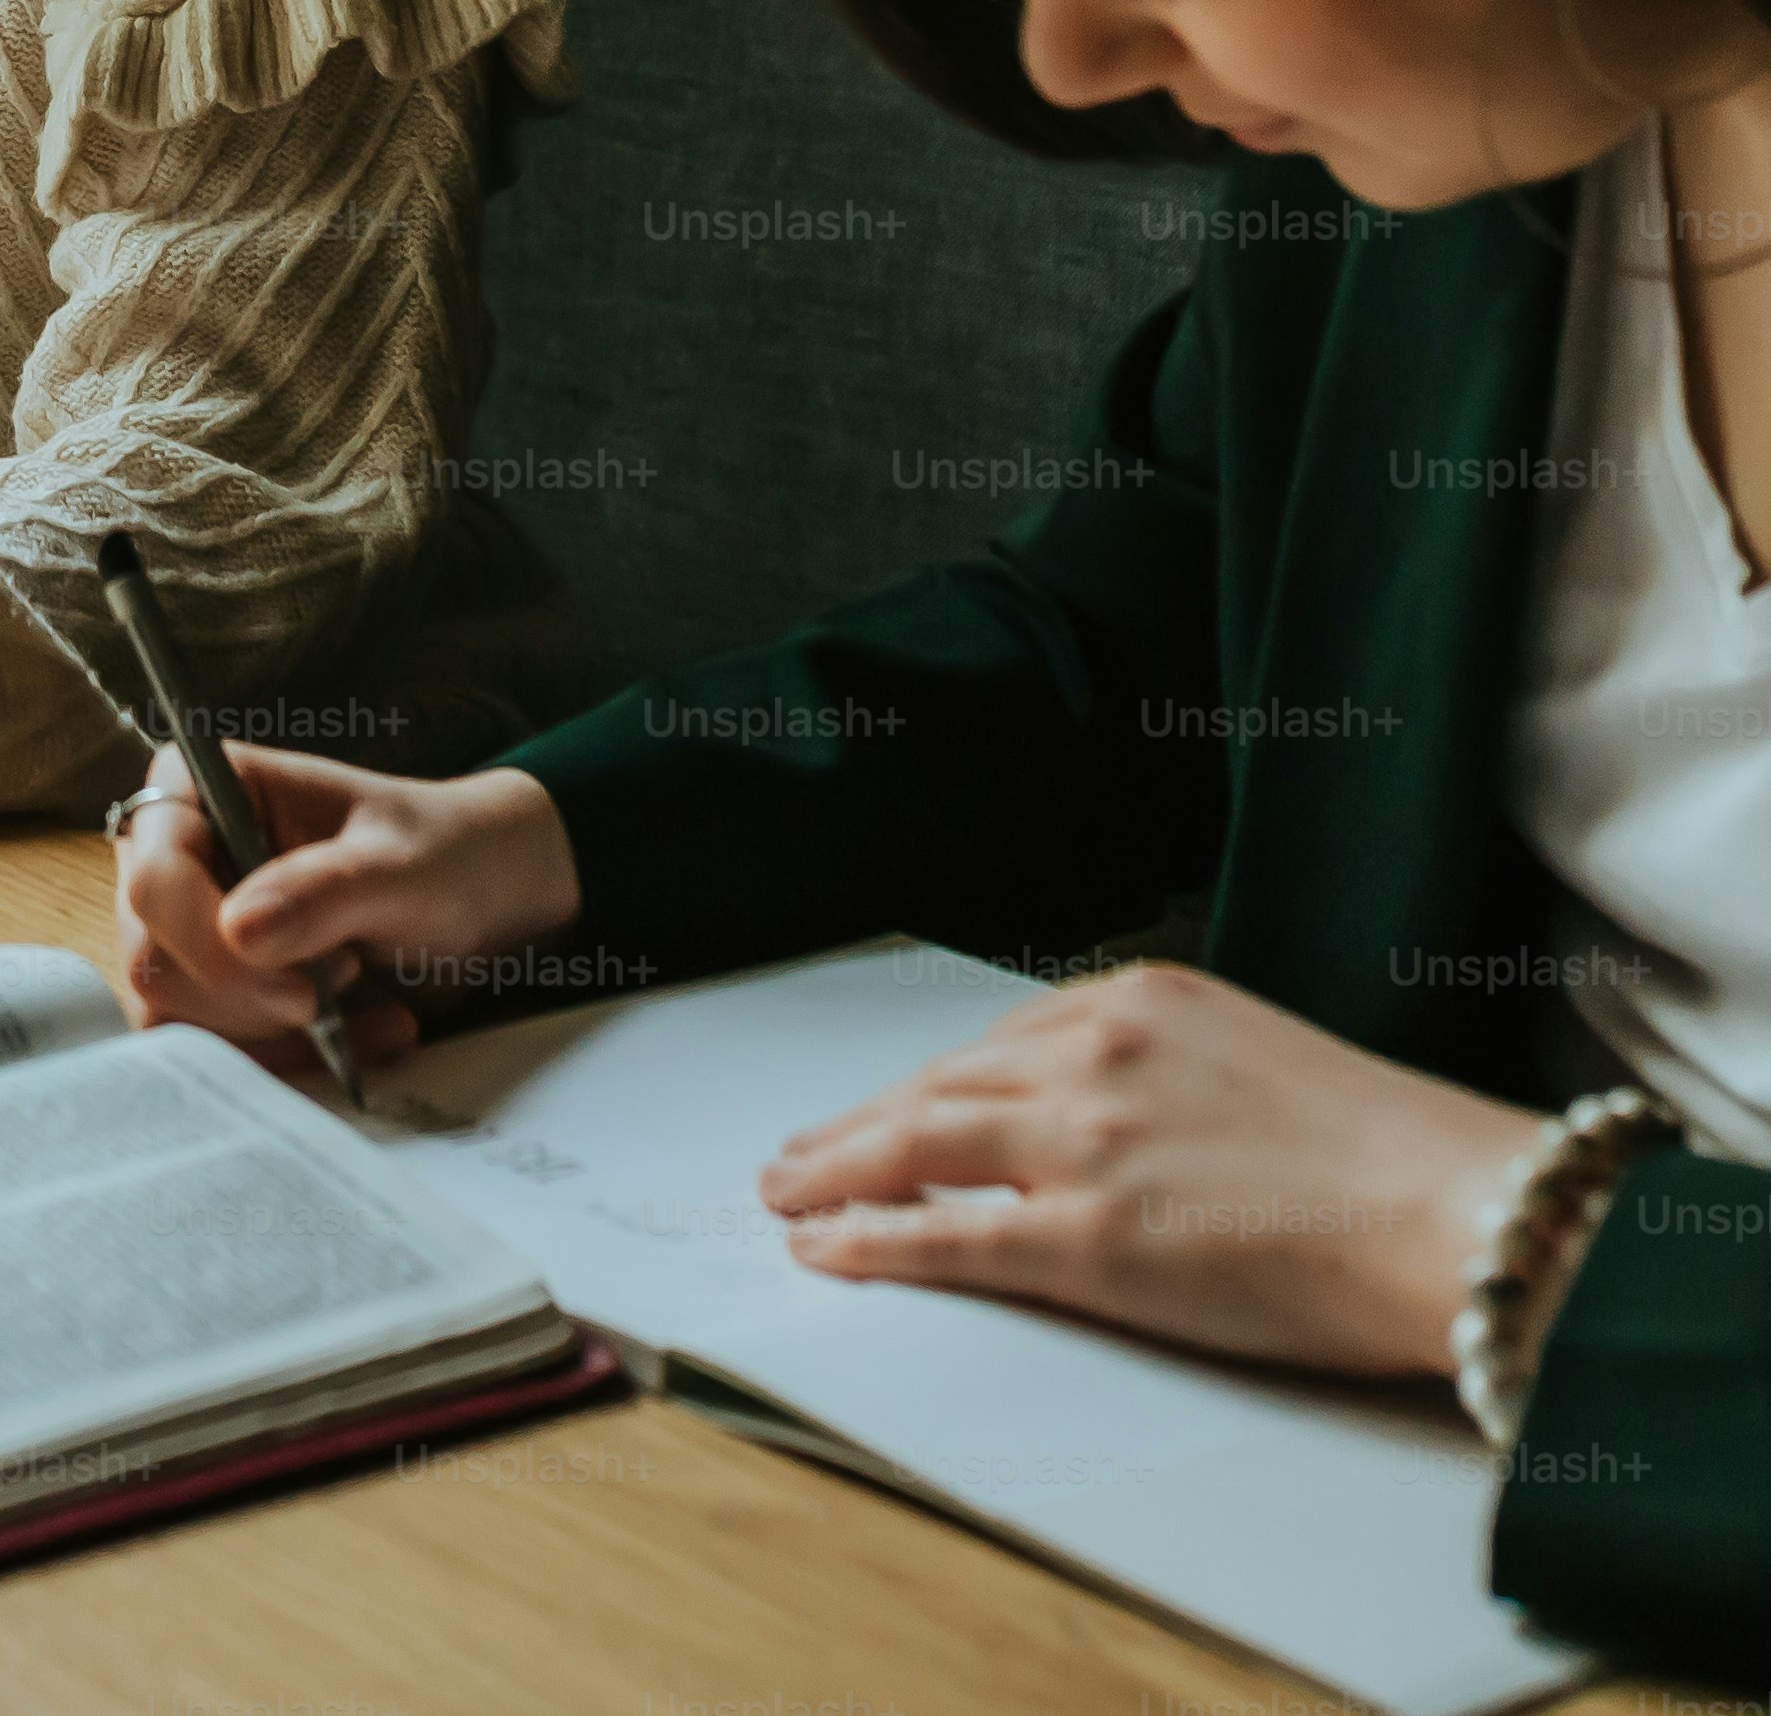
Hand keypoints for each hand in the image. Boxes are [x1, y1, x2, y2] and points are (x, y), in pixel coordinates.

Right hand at [111, 747, 580, 1079]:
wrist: (479, 896)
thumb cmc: (438, 852)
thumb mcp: (399, 864)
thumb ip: (323, 891)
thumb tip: (239, 933)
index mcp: (195, 790)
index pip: (154, 880)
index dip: (213, 946)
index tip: (308, 986)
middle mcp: (170, 859)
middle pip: (155, 960)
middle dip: (255, 999)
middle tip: (346, 980)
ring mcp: (183, 929)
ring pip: (175, 1018)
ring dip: (277, 1036)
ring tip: (366, 1005)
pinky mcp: (208, 990)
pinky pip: (210, 1052)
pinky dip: (289, 1062)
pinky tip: (362, 1035)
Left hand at [756, 960, 1537, 1373]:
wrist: (1461, 1210)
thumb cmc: (1397, 1158)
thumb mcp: (1260, 1061)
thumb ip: (1172, 1074)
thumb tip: (1121, 1121)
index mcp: (1141, 1002)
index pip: (997, 1044)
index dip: (928, 1084)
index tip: (888, 1105)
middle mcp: (1093, 1056)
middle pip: (936, 1088)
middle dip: (856, 1122)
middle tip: (800, 1153)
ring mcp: (1080, 1143)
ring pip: (914, 1146)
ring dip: (834, 1171)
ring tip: (789, 1195)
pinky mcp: (1084, 1235)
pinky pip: (941, 1234)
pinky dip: (868, 1240)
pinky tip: (826, 1247)